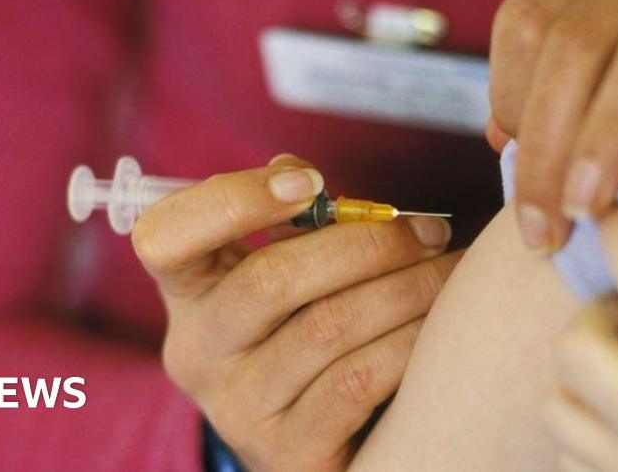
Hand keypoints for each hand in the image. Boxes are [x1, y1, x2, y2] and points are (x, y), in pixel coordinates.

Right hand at [131, 154, 458, 471]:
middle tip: (431, 231)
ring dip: (406, 290)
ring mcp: (237, 409)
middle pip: (270, 281)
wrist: (320, 440)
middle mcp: (198, 353)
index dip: (234, 201)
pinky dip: (408, 343)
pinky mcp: (287, 453)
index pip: (165, 237)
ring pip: (328, 328)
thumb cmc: (307, 328)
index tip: (310, 183)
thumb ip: (289, 219)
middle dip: (367, 245)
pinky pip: (357, 382)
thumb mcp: (283, 272)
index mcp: (189, 292)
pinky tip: (441, 326)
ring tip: (452, 272)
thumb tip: (298, 172)